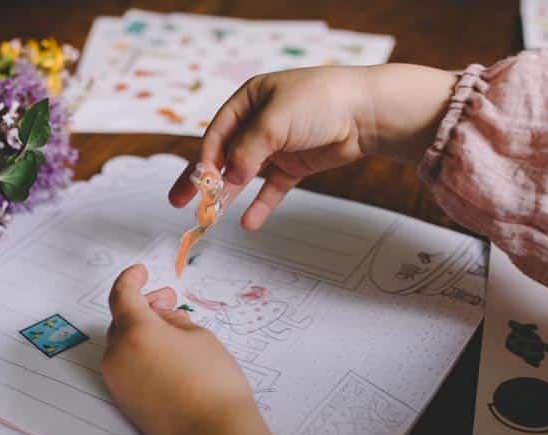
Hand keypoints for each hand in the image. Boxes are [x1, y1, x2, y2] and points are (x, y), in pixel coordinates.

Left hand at [102, 265, 277, 434]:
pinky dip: (140, 354)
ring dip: (142, 331)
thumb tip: (162, 318)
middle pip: (122, 320)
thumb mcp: (200, 337)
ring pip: (124, 345)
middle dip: (143, 306)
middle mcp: (118, 356)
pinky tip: (167, 356)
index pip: (122, 294)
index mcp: (135, 332)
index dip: (131, 279)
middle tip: (167, 301)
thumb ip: (174, 320)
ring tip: (174, 331)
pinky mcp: (124, 401)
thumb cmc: (213, 384)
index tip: (141, 272)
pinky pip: (127, 367)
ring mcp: (118, 381)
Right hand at [169, 64, 456, 229]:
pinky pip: (272, 188)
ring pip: (245, 174)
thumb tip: (226, 179)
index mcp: (248, 100)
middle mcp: (259, 122)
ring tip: (210, 218)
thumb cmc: (319, 102)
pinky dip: (260, 204)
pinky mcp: (296, 165)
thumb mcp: (275, 122)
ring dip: (227, 195)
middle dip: (203, 180)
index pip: (217, 134)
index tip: (199, 184)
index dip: (205, 160)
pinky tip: (248, 222)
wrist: (367, 112)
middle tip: (179, 203)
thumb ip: (247, 151)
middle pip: (223, 154)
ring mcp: (277, 145)